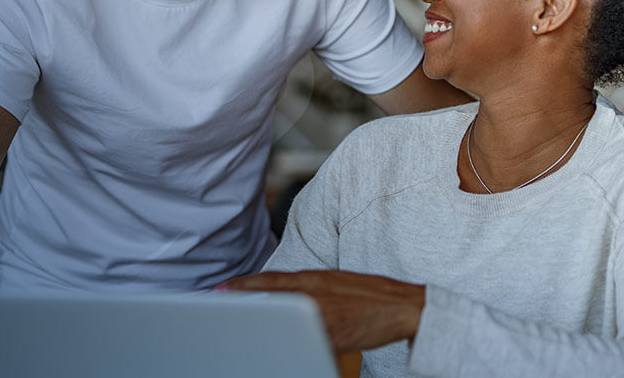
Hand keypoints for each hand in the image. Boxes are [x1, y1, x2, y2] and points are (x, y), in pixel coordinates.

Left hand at [220, 270, 424, 352]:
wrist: (404, 306)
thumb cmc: (370, 296)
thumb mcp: (336, 282)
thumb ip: (310, 287)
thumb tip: (285, 293)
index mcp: (316, 278)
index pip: (273, 279)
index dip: (245, 283)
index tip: (223, 287)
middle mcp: (316, 292)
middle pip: (272, 293)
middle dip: (244, 297)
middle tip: (219, 300)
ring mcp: (323, 313)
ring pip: (284, 317)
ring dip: (262, 320)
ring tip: (240, 324)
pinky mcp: (334, 333)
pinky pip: (306, 340)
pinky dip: (289, 342)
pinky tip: (275, 346)